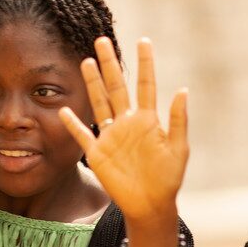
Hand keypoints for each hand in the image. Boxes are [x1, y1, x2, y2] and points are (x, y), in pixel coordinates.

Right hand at [60, 38, 188, 224]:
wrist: (151, 205)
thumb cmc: (168, 178)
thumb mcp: (179, 149)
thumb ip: (179, 120)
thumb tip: (183, 89)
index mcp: (148, 119)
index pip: (145, 84)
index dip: (145, 63)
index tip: (143, 41)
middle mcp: (127, 122)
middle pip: (116, 87)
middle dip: (109, 64)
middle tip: (102, 41)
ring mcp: (111, 136)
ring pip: (99, 102)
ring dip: (93, 83)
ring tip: (86, 62)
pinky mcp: (98, 153)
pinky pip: (83, 134)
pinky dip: (73, 123)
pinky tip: (64, 109)